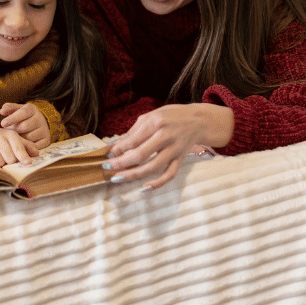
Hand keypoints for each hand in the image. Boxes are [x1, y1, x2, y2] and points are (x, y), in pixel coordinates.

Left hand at [0, 102, 50, 150]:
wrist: (40, 123)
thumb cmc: (23, 117)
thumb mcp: (17, 110)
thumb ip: (9, 108)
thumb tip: (2, 111)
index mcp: (32, 109)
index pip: (23, 113)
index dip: (12, 118)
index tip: (2, 124)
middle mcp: (40, 119)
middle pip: (25, 126)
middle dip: (15, 130)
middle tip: (9, 133)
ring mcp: (44, 130)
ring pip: (29, 137)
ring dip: (20, 139)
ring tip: (16, 138)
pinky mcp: (47, 140)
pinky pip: (35, 146)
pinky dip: (27, 146)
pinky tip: (22, 144)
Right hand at [0, 127, 39, 166]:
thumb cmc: (3, 141)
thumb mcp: (15, 141)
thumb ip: (27, 147)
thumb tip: (37, 154)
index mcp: (10, 134)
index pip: (18, 147)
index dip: (23, 156)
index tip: (28, 163)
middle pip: (9, 159)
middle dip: (9, 163)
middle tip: (7, 159)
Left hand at [102, 103, 233, 189]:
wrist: (198, 120)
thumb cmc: (171, 116)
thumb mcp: (151, 116)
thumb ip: (133, 132)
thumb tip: (115, 146)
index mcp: (156, 122)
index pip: (133, 140)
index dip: (119, 149)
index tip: (108, 155)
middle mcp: (166, 136)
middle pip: (141, 155)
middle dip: (121, 163)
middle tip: (107, 168)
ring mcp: (174, 149)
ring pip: (153, 167)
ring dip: (133, 175)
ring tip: (118, 179)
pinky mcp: (181, 159)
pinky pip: (170, 174)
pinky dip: (157, 183)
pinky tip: (144, 188)